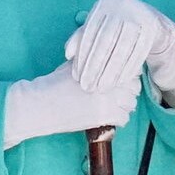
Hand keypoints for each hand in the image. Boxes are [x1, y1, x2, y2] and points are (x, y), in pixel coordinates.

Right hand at [1, 61, 137, 149]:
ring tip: (113, 105)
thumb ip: (94, 59)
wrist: (40, 104)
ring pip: (131, 103)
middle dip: (128, 90)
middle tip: (118, 94)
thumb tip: (112, 56)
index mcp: (103, 66)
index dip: (127, 75)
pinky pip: (124, 118)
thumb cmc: (56, 83)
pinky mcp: (103, 116)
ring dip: (124, 105)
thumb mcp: (76, 64)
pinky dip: (119, 118)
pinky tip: (108, 116)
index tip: (121, 80)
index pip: (130, 69)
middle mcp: (107, 81)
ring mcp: (107, 99)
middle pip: (134, 86)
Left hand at [66, 0, 174, 100]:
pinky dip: (128, 69)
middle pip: (106, 41)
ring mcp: (139, 16)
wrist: (150, 19)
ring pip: (122, 49)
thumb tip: (68, 54)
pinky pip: (138, 53)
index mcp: (104, 3)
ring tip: (102, 88)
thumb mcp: (98, 27)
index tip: (76, 76)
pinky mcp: (152, 28)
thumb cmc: (115, 26)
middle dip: (95, 66)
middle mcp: (122, 5)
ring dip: (111, 72)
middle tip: (87, 86)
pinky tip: (119, 82)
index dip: (82, 56)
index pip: (89, 33)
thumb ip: (80, 38)